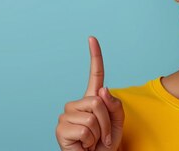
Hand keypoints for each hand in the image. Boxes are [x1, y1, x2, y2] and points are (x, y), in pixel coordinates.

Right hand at [55, 36, 124, 150]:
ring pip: (92, 117)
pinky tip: (84, 145)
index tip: (92, 38)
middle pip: (97, 102)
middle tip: (103, 137)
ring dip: (99, 133)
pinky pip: (85, 129)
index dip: (95, 56)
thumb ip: (115, 106)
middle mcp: (76, 104)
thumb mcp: (117, 124)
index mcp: (91, 99)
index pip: (94, 75)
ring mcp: (66, 115)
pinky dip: (90, 141)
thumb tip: (102, 91)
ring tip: (93, 142)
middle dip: (106, 122)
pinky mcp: (61, 129)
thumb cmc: (105, 145)